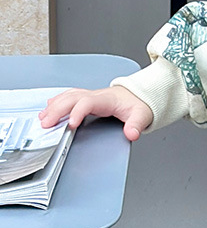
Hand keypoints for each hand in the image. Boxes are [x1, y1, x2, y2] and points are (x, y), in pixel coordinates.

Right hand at [38, 86, 153, 142]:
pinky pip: (68, 96)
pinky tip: (48, 108)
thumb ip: (136, 124)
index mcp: (106, 99)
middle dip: (57, 110)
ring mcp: (89, 95)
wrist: (138, 94)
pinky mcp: (86, 98)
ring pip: (67, 97)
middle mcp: (95, 95)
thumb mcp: (142, 115)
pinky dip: (56, 101)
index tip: (70, 124)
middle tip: (46, 124)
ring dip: (54, 107)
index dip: (77, 112)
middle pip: (71, 99)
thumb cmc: (137, 104)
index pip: (87, 102)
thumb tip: (132, 133)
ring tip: (43, 119)